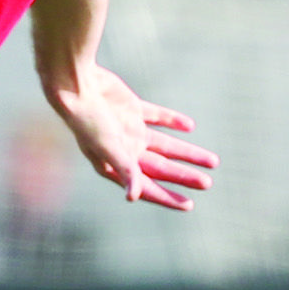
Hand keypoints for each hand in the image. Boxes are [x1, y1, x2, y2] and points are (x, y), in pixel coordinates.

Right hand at [49, 67, 218, 210]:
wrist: (76, 85)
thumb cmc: (87, 119)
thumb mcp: (107, 147)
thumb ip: (124, 169)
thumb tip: (132, 197)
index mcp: (115, 163)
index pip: (146, 185)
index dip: (166, 197)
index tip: (188, 205)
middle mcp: (124, 149)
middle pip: (161, 167)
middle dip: (183, 176)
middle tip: (207, 183)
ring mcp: (129, 128)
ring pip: (165, 144)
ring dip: (187, 152)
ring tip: (212, 161)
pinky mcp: (132, 108)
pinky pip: (158, 116)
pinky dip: (173, 121)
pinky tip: (189, 126)